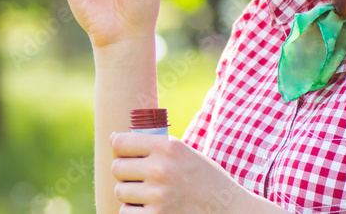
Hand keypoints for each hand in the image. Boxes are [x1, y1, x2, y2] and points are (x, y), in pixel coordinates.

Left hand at [110, 132, 254, 212]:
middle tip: (140, 178)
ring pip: (120, 192)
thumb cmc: (206, 181)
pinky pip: (126, 213)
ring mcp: (158, 196)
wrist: (231, 212)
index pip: (120, 142)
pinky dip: (135, 213)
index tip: (123, 153)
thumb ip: (157, 147)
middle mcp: (161, 169)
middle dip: (125, 174)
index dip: (120, 148)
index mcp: (168, 146)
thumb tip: (114, 140)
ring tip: (150, 195)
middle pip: (117, 168)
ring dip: (130, 196)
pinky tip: (152, 210)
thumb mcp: (186, 154)